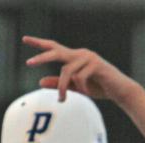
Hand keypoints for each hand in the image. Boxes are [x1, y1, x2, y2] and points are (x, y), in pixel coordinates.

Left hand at [23, 36, 139, 103]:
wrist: (119, 90)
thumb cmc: (98, 87)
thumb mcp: (75, 87)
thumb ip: (58, 84)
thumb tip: (39, 81)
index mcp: (74, 57)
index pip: (54, 47)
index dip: (39, 43)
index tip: (24, 39)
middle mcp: (80, 54)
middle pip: (57, 52)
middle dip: (42, 57)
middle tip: (29, 63)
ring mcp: (89, 57)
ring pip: (67, 71)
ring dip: (62, 87)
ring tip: (62, 100)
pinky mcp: (97, 64)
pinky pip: (80, 77)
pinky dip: (81, 88)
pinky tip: (87, 93)